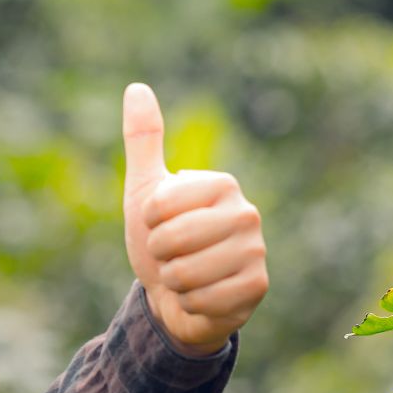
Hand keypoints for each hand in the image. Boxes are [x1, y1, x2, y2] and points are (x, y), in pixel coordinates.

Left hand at [122, 82, 267, 355]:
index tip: (160, 225)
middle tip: (172, 257)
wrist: (176, 297)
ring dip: (174, 283)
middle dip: (160, 256)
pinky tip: (201, 298)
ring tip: (186, 277)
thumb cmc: (162, 242)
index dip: (148, 223)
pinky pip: (203, 301)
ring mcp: (256, 252)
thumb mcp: (145, 193)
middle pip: (172, 241)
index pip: (159, 206)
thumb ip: (144, 143)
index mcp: (221, 185)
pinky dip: (191, 305)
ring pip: (185, 274)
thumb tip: (136, 87)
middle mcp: (246, 213)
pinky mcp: (256, 288)